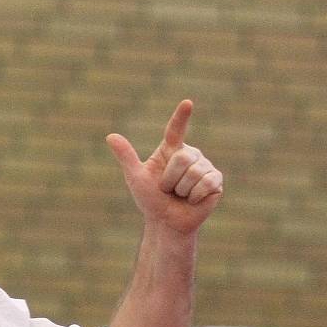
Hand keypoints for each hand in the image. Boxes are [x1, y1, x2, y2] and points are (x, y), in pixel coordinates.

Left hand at [106, 100, 222, 236]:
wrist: (166, 223)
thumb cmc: (151, 200)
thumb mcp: (136, 178)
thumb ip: (126, 157)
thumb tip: (110, 136)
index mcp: (172, 149)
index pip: (176, 129)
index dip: (181, 117)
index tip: (187, 103)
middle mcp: (191, 154)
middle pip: (182, 158)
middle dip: (170, 179)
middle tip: (168, 189)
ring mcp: (206, 166)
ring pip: (194, 172)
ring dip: (181, 190)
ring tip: (180, 195)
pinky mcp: (216, 180)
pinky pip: (206, 183)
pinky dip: (195, 196)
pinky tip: (193, 200)